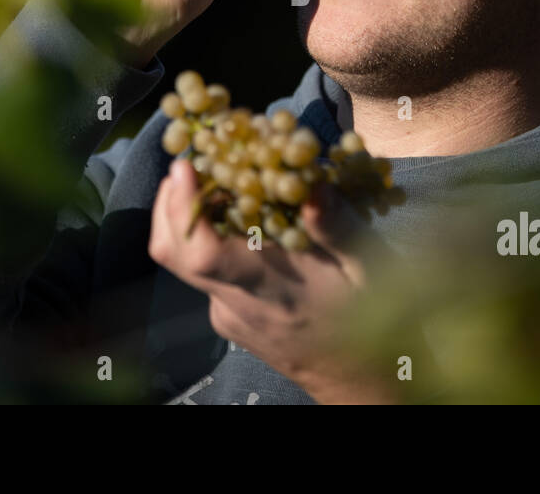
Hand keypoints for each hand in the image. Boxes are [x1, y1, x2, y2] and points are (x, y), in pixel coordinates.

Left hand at [147, 158, 403, 403]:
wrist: (353, 377)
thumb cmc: (369, 318)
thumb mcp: (369, 268)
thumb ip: (338, 228)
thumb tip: (311, 182)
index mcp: (271, 288)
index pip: (204, 255)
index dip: (183, 209)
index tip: (184, 168)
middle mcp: (236, 303)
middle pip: (172, 253)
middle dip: (169, 202)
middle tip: (191, 163)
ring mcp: (224, 312)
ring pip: (182, 260)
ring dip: (184, 216)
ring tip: (212, 180)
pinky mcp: (223, 315)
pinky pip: (201, 269)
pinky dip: (207, 237)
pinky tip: (238, 219)